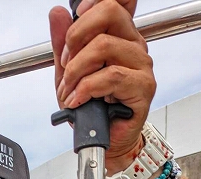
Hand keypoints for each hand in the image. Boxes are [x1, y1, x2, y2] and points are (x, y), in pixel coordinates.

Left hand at [49, 0, 155, 172]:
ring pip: (104, 46)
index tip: (73, 22)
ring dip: (76, 71)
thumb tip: (57, 13)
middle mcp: (133, 45)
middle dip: (76, 37)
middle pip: (109, 13)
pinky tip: (79, 100)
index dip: (91, 5)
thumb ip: (63, 44)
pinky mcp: (143, 86)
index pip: (113, 2)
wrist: (102, 141)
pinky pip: (111, 76)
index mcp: (118, 36)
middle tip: (65, 64)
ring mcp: (141, 64)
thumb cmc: (91, 109)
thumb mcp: (69, 73)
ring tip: (69, 91)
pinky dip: (86, 88)